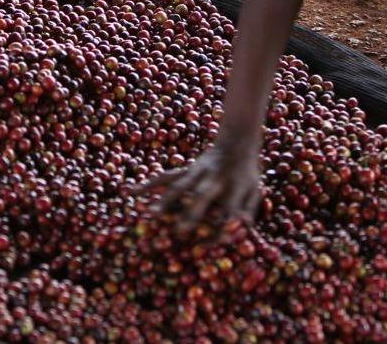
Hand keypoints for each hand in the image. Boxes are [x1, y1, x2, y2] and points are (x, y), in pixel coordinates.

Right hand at [141, 142, 261, 230]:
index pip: (229, 211)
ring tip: (150, 216)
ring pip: (180, 185)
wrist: (236, 140)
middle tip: (178, 232)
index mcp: (234, 187)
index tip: (209, 246)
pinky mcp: (186, 168)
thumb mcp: (255, 189)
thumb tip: (243, 228)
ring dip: (165, 200)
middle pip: (202, 196)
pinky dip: (149, 183)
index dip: (221, 229)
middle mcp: (214, 179)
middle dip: (190, 213)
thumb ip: (249, 209)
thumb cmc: (246, 172)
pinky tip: (131, 192)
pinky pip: (166, 176)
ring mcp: (198, 172)